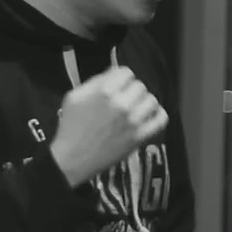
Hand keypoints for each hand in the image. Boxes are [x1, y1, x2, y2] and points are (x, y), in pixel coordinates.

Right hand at [50, 66, 168, 187]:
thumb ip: (94, 81)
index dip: (122, 78)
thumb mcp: (74, 97)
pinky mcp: (139, 137)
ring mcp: (132, 121)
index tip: (119, 85)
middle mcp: (121, 104)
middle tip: (125, 99)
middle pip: (140, 86)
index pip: (127, 72)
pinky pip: (161, 120)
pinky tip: (150, 116)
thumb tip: (113, 73)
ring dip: (144, 102)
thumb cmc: (71, 128)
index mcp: (104, 91)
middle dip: (131, 91)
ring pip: (151, 100)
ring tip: (136, 108)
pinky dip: (158, 115)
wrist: (73, 159)